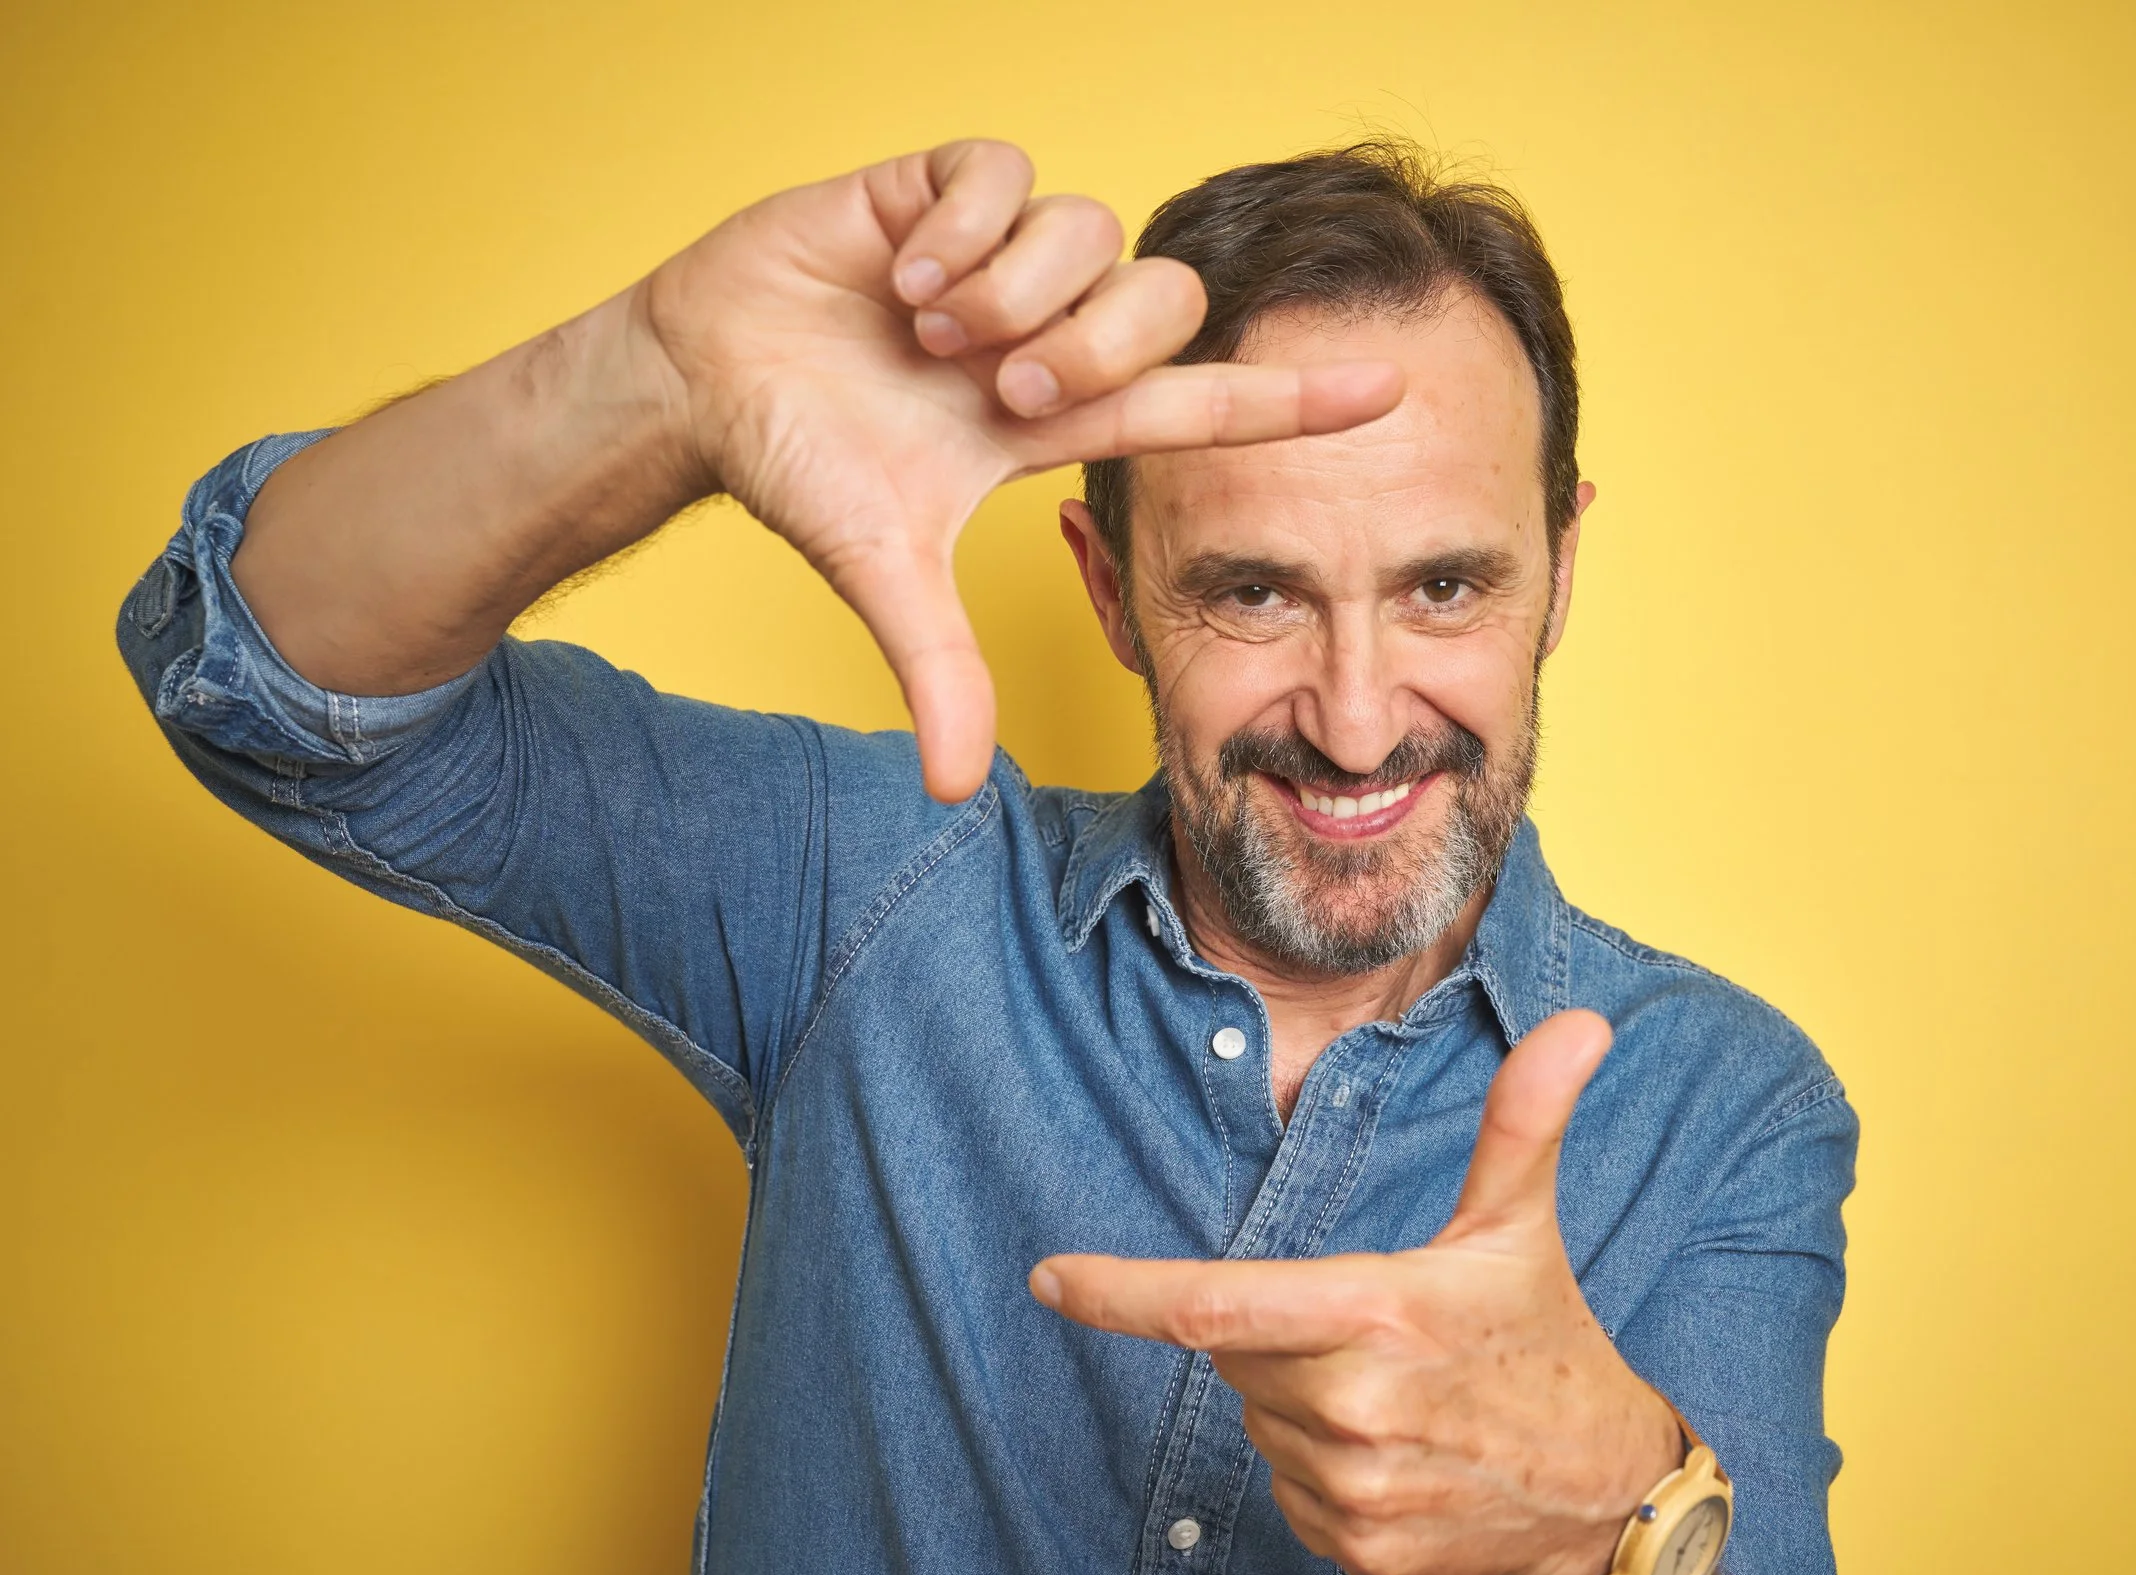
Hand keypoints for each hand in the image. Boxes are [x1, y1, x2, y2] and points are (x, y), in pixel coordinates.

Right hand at [635, 140, 1404, 801]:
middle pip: (1160, 306)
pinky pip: (1007, 173)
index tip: (1390, 394)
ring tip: (928, 329)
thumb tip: (956, 791)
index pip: (1201, 402)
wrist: (697, 381)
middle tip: (994, 388)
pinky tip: (900, 270)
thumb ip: (937, 668)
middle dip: (1088, 351)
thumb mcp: (881, 569)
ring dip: (1008, 292)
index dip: (1292, 400)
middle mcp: (1051, 327)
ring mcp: (1004, 252)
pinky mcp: (944, 184)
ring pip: (1090, 231)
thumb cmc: (798, 464)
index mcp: (1057, 415)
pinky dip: (956, 230)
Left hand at [1031, 1010, 1684, 1574]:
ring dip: (1298, 1403)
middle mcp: (1357, 1407)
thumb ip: (1523, 1120)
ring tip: (1396, 1396)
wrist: (1604, 1490)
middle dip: (1275, 1333)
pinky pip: (1285, 1491)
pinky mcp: (1359, 1552)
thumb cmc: (1546, 1340)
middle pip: (1235, 1354)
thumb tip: (1578, 1025)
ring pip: (1257, 1423)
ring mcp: (1356, 1489)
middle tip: (1368, 1331)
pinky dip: (1319, 1468)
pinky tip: (1394, 1455)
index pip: (1212, 1304)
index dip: (1118, 1292)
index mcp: (1380, 1312)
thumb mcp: (1522, 1226)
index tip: (1049, 1277)